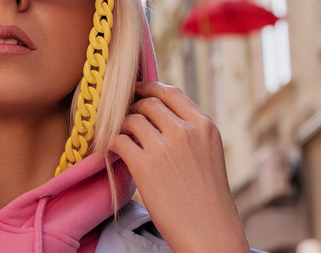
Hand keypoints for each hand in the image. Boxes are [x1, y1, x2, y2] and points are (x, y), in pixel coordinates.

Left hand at [111, 81, 249, 252]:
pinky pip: (118, 140)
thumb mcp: (208, 153)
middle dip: (132, 108)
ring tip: (119, 136)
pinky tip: (112, 151)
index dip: (149, 88)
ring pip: (130, 119)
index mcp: (204, 125)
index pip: (170, 91)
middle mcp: (185, 131)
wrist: (209, 232)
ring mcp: (164, 146)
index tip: (137, 91)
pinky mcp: (143, 164)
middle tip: (123, 117)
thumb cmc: (207, 197)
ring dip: (121, 126)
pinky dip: (112, 143)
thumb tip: (156, 112)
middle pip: (147, 102)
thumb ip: (189, 130)